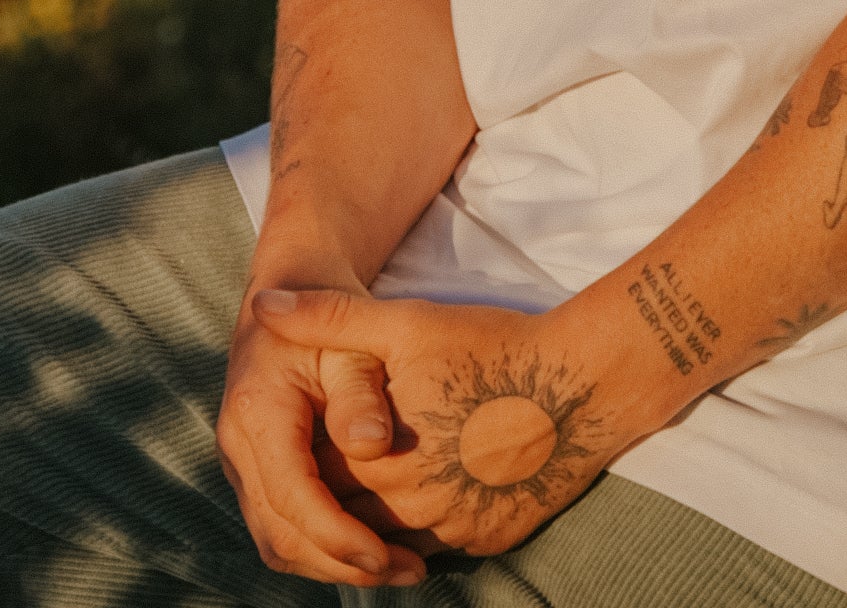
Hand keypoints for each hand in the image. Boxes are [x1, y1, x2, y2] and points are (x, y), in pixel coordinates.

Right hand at [216, 292, 429, 587]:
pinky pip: (280, 527)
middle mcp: (236, 442)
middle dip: (341, 564)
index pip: (292, 497)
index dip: (337, 537)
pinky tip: (370, 549)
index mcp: (256, 409)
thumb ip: (360, 391)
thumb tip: (370, 446)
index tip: (385, 556)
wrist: (297, 286)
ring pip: (277, 540)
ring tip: (397, 568)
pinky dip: (321, 548)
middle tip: (405, 572)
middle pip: (280, 532)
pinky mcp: (255, 470)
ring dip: (333, 565)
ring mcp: (240, 460)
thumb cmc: (335, 311)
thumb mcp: (355, 339)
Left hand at [251, 290, 624, 558]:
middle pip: (357, 511)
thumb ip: (330, 317)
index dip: (314, 449)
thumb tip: (264, 305)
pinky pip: (442, 541)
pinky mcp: (494, 539)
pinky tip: (431, 480)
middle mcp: (417, 513)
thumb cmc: (492, 348)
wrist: (583, 385)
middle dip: (343, 486)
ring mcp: (458, 532)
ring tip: (385, 462)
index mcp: (386, 466)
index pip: (321, 477)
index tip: (314, 422)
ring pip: (397, 534)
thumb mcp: (407, 324)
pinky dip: (426, 520)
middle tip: (344, 446)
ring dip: (381, 510)